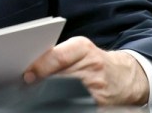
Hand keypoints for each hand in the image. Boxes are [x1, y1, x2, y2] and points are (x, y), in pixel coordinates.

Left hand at [23, 36, 148, 104]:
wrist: (124, 76)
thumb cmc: (94, 61)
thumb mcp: (79, 49)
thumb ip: (57, 54)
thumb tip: (32, 67)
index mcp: (83, 48)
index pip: (58, 57)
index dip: (41, 66)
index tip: (28, 75)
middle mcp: (92, 65)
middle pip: (60, 76)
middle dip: (43, 81)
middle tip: (29, 85)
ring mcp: (98, 86)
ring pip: (66, 91)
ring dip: (51, 93)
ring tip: (39, 93)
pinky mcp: (102, 103)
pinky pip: (78, 103)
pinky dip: (64, 103)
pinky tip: (57, 101)